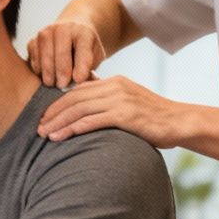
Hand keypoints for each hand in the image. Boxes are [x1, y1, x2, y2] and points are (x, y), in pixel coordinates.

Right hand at [26, 20, 106, 87]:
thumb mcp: (93, 58)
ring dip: (48, 72)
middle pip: (61, 52)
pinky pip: (33, 56)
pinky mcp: (33, 40)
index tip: (78, 80)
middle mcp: (64, 28)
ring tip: (52, 83)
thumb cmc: (83, 50)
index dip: (81, 66)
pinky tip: (44, 75)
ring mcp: (46, 33)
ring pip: (45, 54)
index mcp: (83, 32)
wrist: (71, 33)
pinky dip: (38, 68)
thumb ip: (89, 70)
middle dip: (62, 72)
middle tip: (62, 86)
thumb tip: (78, 83)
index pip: (83, 50)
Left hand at [36, 76, 189, 146]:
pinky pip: (92, 120)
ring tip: (45, 135)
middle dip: (53, 113)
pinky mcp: (125, 115)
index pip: (78, 90)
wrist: (180, 122)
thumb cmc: (154, 118)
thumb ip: (110, 102)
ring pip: (79, 109)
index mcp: (115, 82)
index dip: (58, 104)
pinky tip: (61, 136)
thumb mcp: (130, 103)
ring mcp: (120, 100)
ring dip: (59, 122)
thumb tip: (89, 110)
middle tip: (38, 128)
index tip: (44, 118)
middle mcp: (115, 87)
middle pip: (74, 98)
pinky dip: (74, 128)